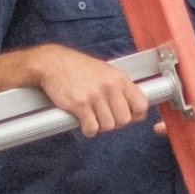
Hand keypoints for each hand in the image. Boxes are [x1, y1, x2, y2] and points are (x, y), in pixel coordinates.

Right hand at [28, 44, 148, 137]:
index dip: (135, 115)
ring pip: (108, 126)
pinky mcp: (79, 105)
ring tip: (92, 117)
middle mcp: (110, 87)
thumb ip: (120, 88)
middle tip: (104, 117)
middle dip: (115, 123)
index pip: (142, 105)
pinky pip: (91, 128)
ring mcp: (95, 96)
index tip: (127, 117)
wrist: (53, 63)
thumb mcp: (106, 72)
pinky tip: (84, 122)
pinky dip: (88, 129)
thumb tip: (135, 110)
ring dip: (100, 126)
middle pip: (124, 120)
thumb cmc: (78, 68)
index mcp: (120, 79)